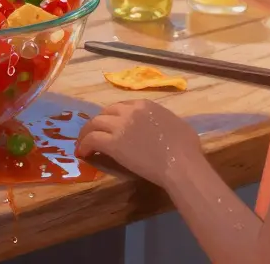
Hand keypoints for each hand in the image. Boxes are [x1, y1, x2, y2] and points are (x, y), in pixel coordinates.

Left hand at [75, 100, 204, 187]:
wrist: (181, 164)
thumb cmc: (186, 148)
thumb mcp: (176, 123)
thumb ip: (161, 119)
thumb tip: (159, 124)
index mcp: (145, 105)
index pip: (121, 106)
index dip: (113, 116)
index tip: (110, 125)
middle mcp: (129, 111)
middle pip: (106, 113)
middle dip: (99, 123)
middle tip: (94, 133)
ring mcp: (119, 126)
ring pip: (94, 124)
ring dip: (86, 133)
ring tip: (83, 144)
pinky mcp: (112, 142)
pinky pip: (91, 139)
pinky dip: (84, 145)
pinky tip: (83, 153)